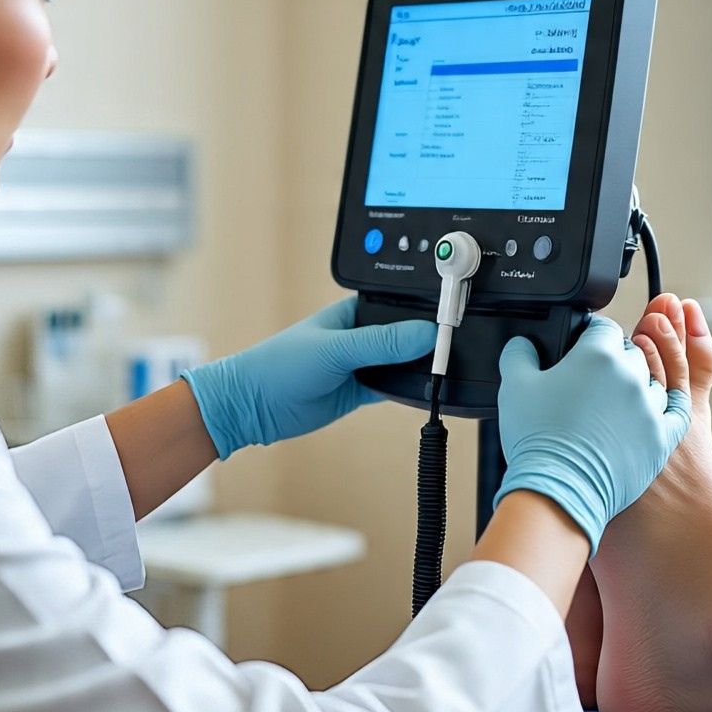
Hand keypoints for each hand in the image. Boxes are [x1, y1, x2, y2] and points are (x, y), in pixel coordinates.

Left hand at [180, 298, 435, 458]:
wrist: (251, 407)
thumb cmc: (280, 364)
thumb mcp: (335, 349)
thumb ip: (381, 342)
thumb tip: (427, 334)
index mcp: (353, 312)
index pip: (398, 304)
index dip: (424, 309)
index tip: (454, 317)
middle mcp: (360, 335)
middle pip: (405, 334)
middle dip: (428, 341)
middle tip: (459, 347)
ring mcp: (360, 364)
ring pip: (401, 363)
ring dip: (419, 367)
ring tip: (450, 370)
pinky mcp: (358, 391)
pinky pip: (392, 388)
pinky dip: (409, 391)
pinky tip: (428, 392)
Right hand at [493, 316, 691, 556]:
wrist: (558, 490)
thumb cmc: (536, 438)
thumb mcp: (514, 386)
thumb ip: (519, 354)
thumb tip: (522, 343)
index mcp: (598, 355)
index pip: (603, 329)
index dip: (589, 338)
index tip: (581, 349)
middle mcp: (631, 375)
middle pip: (631, 353)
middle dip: (614, 362)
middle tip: (592, 380)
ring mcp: (651, 406)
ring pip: (653, 382)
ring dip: (637, 386)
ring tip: (614, 402)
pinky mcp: (662, 437)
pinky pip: (676, 411)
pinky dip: (665, 407)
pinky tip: (652, 410)